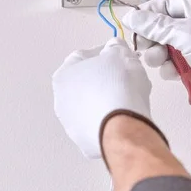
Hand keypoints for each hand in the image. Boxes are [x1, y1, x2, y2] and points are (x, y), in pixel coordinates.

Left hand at [52, 38, 151, 158]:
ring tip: (129, 100)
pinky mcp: (85, 143)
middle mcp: (61, 100)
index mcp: (63, 75)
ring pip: (92, 107)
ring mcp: (71, 124)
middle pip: (87, 84)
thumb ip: (115, 47)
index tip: (121, 56)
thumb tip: (113, 49)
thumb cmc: (118, 84)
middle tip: (127, 78)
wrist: (121, 125)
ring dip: (107, 102)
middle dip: (106, 80)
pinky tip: (124, 118)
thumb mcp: (120, 53)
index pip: (84, 57)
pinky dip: (110, 121)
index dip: (105, 54)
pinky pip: (100, 126)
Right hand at [121, 0, 190, 117]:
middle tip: (145, 49)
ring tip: (162, 63)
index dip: (148, 14)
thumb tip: (131, 16)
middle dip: (152, 39)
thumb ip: (155, 26)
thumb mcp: (186, 34)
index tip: (133, 27)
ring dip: (160, 57)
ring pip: (168, 48)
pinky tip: (175, 75)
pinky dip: (173, 69)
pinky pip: (177, 64)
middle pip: (163, 28)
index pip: (166, 4)